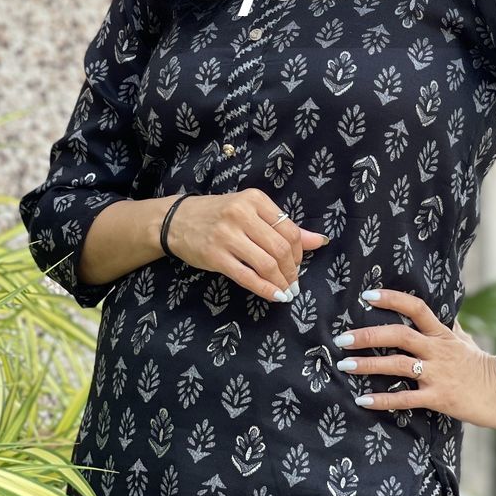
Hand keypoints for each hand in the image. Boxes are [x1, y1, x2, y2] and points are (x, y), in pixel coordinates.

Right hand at [165, 187, 329, 303]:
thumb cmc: (219, 215)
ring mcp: (227, 236)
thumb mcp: (251, 212)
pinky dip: (265, 289)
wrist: (176, 220)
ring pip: (266, 264)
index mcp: (254, 199)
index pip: (289, 228)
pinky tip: (274, 295)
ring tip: (286, 291)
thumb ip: (284, 226)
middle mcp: (241, 214)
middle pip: (280, 248)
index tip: (298, 264)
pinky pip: (247, 277)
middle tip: (294, 282)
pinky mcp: (215, 257)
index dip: (300, 252)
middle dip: (292, 270)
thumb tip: (319, 241)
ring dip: (281, 282)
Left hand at [332, 288, 495, 428]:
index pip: (415, 308)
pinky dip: (382, 400)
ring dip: (368, 366)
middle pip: (398, 336)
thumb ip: (451, 327)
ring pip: (397, 365)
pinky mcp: (438, 398)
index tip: (367, 296)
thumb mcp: (466, 341)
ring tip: (345, 366)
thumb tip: (446, 312)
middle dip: (368, 336)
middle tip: (342, 339)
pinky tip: (363, 401)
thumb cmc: (482, 366)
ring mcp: (437, 374)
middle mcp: (436, 351)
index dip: (391, 299)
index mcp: (442, 334)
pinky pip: (405, 399)